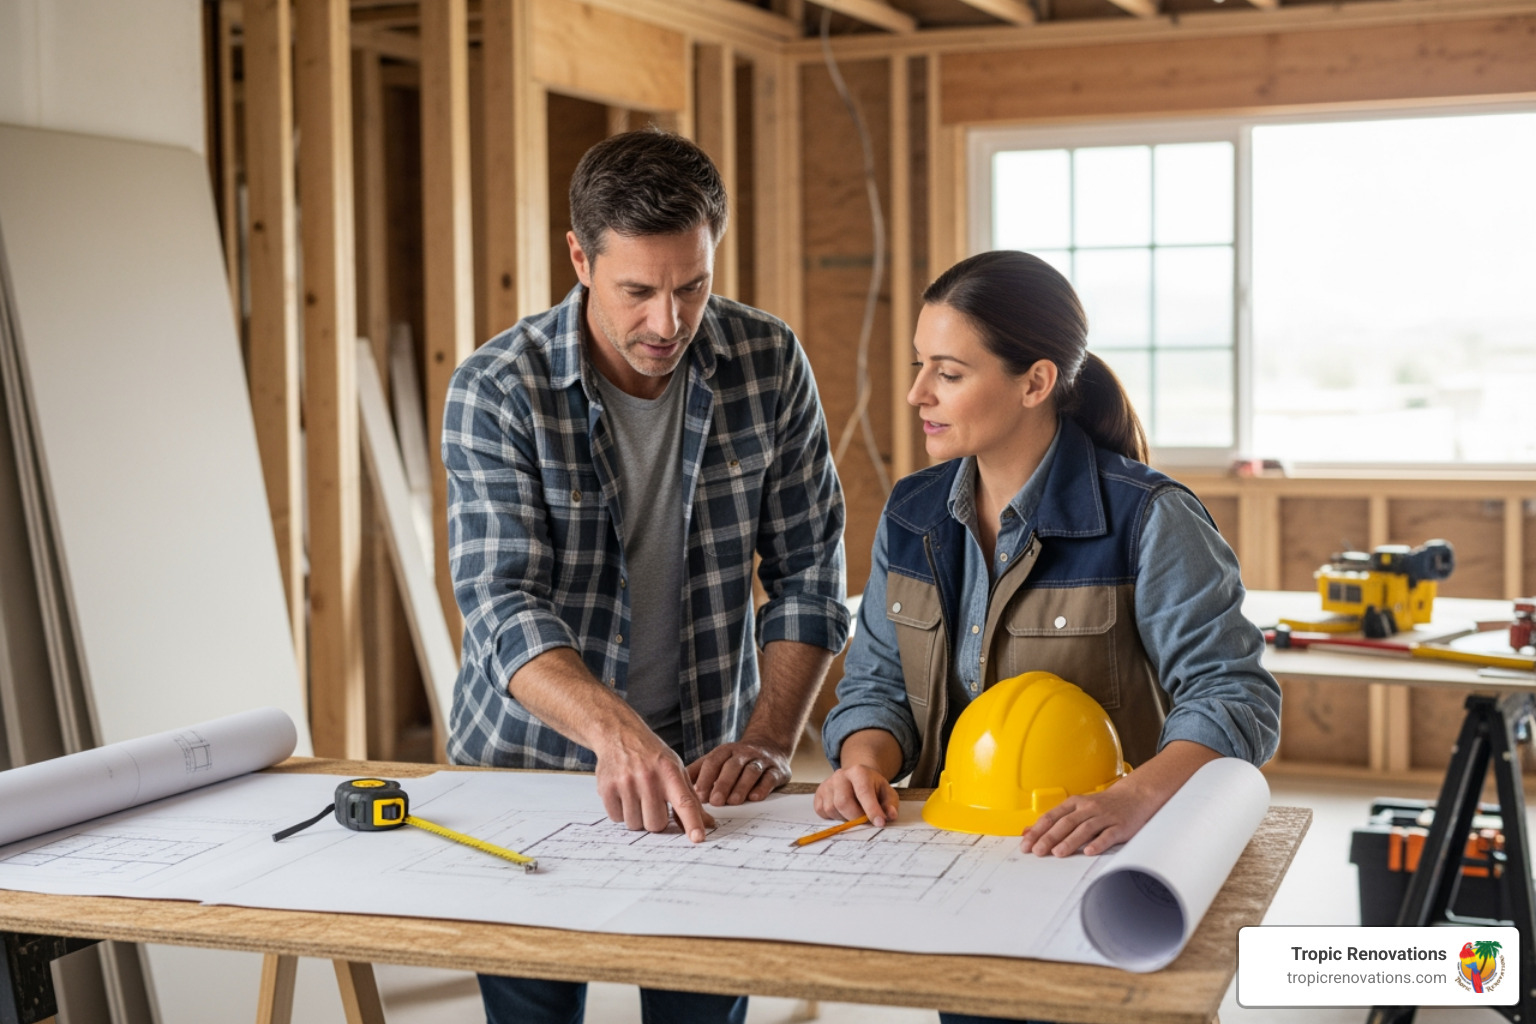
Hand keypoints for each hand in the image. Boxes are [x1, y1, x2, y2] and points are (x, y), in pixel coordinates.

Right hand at [594, 726, 714, 842]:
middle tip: (652, 801)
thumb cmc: (652, 756)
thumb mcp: (676, 769)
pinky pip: (616, 818)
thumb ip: (691, 798)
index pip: (684, 802)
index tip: (698, 838)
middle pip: (656, 824)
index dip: (692, 822)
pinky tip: (623, 793)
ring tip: (637, 795)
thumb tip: (708, 824)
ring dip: (637, 816)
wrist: (620, 735)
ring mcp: (626, 782)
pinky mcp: (606, 788)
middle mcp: (648, 777)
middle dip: (656, 819)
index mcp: (670, 772)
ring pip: (635, 824)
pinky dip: (620, 811)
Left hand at [688, 742, 790, 805]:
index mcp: (726, 751)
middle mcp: (743, 753)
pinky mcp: (777, 770)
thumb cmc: (736, 760)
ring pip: (751, 771)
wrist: (770, 746)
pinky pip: (770, 777)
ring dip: (742, 786)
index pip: (713, 762)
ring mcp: (761, 760)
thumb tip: (674, 787)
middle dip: (723, 784)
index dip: (705, 778)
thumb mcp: (717, 760)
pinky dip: (763, 787)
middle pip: (732, 766)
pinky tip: (755, 797)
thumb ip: (698, 772)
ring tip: (734, 802)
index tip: (698, 795)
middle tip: (715, 801)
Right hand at [813, 765, 898, 827]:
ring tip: (854, 813)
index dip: (872, 810)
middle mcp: (840, 775)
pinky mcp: (818, 794)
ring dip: (844, 818)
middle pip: (843, 802)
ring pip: (832, 809)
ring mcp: (827, 784)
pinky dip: (833, 817)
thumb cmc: (873, 788)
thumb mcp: (887, 793)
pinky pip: (822, 812)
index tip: (879, 823)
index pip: (863, 792)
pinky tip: (843, 812)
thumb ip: (890, 804)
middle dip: (855, 817)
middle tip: (865, 822)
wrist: (856, 778)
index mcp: (859, 772)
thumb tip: (890, 816)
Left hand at [1022, 741, 1220, 856]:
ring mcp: (1105, 817)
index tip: (1026, 843)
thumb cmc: (1104, 805)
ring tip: (1058, 853)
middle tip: (1037, 851)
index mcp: (1076, 803)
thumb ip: (1056, 819)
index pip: (1052, 816)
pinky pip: (1108, 834)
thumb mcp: (1079, 807)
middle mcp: (1088, 808)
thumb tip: (1029, 831)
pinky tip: (1089, 851)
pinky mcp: (1121, 826)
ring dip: (1070, 841)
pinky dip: (1098, 843)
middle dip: (1050, 837)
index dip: (1038, 830)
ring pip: (1085, 828)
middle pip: (1066, 823)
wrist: (1137, 795)